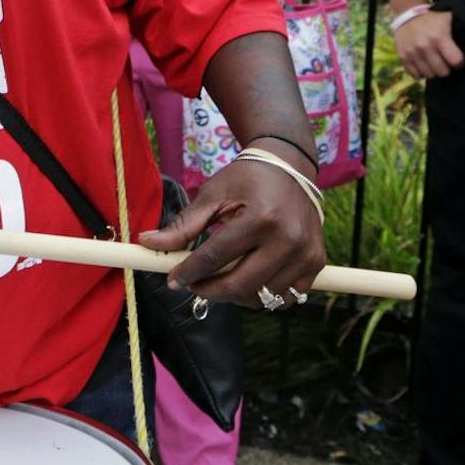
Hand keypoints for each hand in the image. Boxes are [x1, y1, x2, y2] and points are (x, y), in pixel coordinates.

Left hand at [140, 142, 326, 306]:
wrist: (291, 167)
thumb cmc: (247, 178)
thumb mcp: (213, 194)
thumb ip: (183, 224)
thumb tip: (147, 243)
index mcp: (260, 218)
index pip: (215, 258)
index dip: (189, 272)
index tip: (173, 279)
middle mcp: (288, 238)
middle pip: (239, 286)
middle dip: (209, 291)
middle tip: (194, 285)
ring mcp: (306, 253)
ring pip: (262, 297)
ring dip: (236, 295)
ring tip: (221, 279)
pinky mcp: (316, 262)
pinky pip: (287, 297)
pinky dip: (265, 295)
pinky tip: (250, 279)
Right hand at [395, 9, 462, 79]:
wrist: (407, 14)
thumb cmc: (433, 18)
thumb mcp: (448, 19)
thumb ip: (461, 28)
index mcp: (439, 37)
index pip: (456, 61)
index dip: (459, 62)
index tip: (458, 60)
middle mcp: (425, 46)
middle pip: (443, 72)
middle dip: (447, 68)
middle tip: (446, 62)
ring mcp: (413, 52)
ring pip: (430, 75)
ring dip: (434, 71)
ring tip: (436, 62)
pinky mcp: (403, 57)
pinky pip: (416, 75)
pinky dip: (422, 72)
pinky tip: (425, 64)